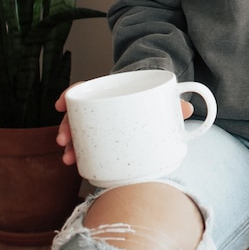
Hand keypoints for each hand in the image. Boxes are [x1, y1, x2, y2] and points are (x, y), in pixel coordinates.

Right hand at [53, 85, 195, 165]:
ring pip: (79, 131)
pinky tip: (73, 160)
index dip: (70, 95)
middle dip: (66, 128)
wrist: (157, 102)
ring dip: (71, 144)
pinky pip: (88, 143)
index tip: (61, 105)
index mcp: (111, 90)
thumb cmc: (156, 98)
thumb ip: (174, 103)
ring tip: (68, 158)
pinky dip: (80, 150)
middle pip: (76, 113)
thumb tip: (188, 109)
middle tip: (65, 142)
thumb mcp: (163, 97)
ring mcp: (100, 121)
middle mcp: (100, 105)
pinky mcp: (104, 136)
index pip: (84, 88)